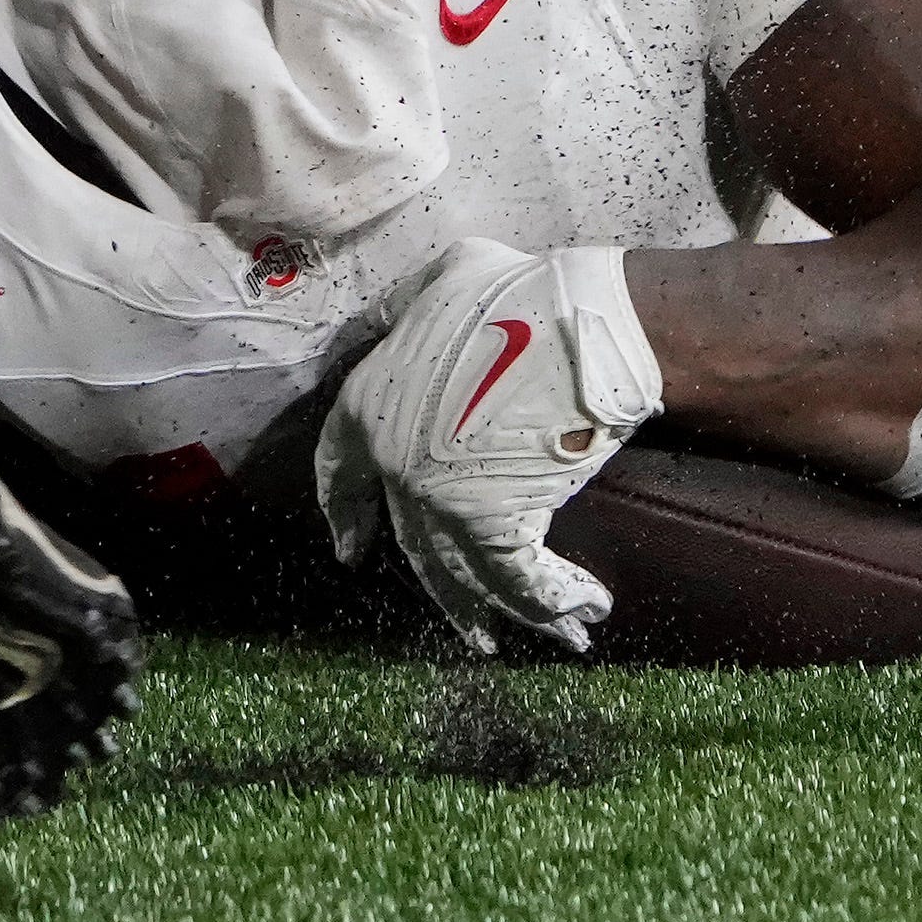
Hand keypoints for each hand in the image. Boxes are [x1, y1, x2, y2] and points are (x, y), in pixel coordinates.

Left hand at [317, 239, 660, 652]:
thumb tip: (388, 323)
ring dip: (490, 616)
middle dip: (439, 590)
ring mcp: (445, 500)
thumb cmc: (515, 292)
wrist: (579, 325)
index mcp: (369, 406)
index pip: (336, 471)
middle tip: (459, 622)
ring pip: (460, 574)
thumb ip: (402, 310)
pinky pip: (524, 582)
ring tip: (505, 642)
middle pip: (410, 542)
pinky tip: (584, 614)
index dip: (343, 513)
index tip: (350, 548)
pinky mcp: (500, 524)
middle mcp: (396, 464)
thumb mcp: (437, 279)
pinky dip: (556, 604)